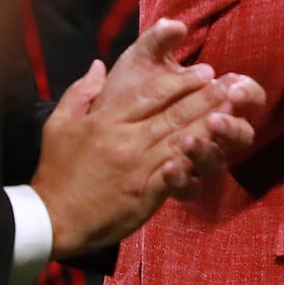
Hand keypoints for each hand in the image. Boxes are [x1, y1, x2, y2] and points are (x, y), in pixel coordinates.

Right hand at [32, 20, 265, 257]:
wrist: (50, 219)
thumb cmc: (56, 171)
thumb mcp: (59, 125)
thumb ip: (81, 93)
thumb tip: (99, 65)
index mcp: (107, 121)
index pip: (150, 94)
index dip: (180, 81)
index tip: (204, 71)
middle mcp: (126, 140)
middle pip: (173, 113)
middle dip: (205, 96)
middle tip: (229, 82)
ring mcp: (138, 166)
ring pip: (180, 138)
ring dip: (209, 122)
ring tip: (233, 108)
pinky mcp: (145, 192)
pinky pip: (176, 173)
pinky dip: (196, 159)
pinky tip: (215, 147)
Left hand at [92, 18, 264, 191]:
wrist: (90, 138)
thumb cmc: (122, 95)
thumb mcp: (137, 64)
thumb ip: (156, 43)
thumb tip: (173, 25)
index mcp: (210, 100)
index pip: (246, 97)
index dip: (247, 92)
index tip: (235, 84)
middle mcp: (210, 132)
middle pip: (240, 133)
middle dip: (232, 123)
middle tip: (218, 115)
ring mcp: (194, 160)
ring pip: (218, 161)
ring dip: (208, 150)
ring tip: (189, 139)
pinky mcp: (174, 185)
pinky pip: (189, 188)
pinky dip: (182, 178)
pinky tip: (168, 168)